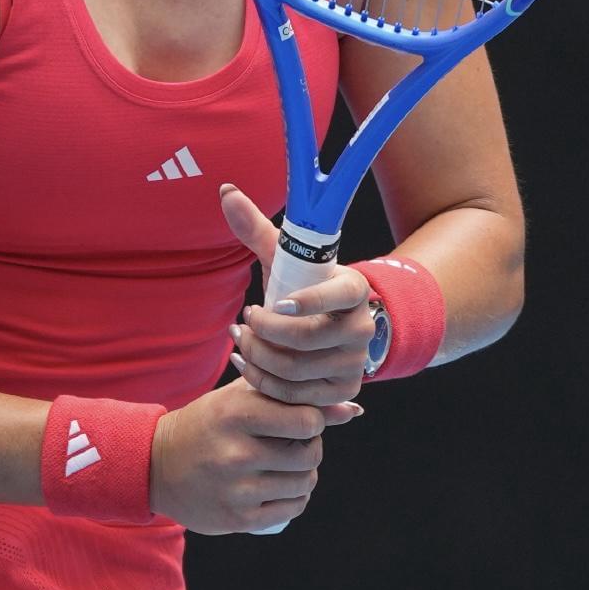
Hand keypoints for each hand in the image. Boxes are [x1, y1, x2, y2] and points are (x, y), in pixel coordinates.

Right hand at [151, 381, 361, 537]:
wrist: (156, 466)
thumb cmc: (207, 425)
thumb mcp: (240, 400)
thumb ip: (291, 397)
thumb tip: (352, 410)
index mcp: (236, 415)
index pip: (307, 421)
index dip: (311, 422)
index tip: (297, 423)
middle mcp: (236, 454)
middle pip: (309, 455)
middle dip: (308, 449)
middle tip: (290, 446)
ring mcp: (237, 490)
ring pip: (304, 483)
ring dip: (304, 475)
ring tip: (285, 467)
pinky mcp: (237, 519)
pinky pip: (292, 509)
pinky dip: (294, 498)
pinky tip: (280, 488)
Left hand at [220, 183, 373, 406]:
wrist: (330, 331)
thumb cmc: (301, 289)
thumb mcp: (284, 261)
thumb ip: (256, 229)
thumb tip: (226, 192)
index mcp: (354, 288)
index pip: (335, 296)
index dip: (304, 302)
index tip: (273, 303)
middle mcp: (362, 327)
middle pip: (304, 339)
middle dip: (263, 332)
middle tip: (243, 321)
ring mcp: (355, 363)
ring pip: (294, 370)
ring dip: (257, 356)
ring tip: (241, 340)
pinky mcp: (343, 391)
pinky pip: (295, 396)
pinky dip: (263, 381)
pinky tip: (246, 363)